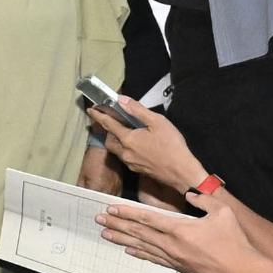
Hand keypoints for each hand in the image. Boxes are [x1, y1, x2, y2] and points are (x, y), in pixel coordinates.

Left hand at [83, 95, 202, 194]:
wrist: (182, 172)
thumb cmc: (172, 146)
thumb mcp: (157, 122)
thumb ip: (137, 110)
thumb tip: (121, 100)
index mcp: (128, 139)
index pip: (108, 124)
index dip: (99, 116)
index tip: (91, 110)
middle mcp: (125, 153)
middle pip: (109, 140)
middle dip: (108, 130)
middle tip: (113, 121)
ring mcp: (131, 163)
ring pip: (117, 150)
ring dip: (117, 140)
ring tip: (127, 132)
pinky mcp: (138, 170)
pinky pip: (126, 157)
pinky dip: (126, 149)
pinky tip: (138, 145)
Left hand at [105, 190, 254, 272]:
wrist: (241, 272)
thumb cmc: (235, 242)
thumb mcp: (222, 212)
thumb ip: (204, 200)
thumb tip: (191, 195)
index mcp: (180, 229)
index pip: (147, 218)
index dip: (127, 213)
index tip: (111, 209)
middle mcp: (171, 245)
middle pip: (139, 233)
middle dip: (117, 225)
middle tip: (99, 221)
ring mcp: (173, 258)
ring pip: (142, 247)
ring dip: (123, 240)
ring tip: (106, 235)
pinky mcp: (178, 268)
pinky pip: (153, 260)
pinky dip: (139, 254)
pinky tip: (128, 252)